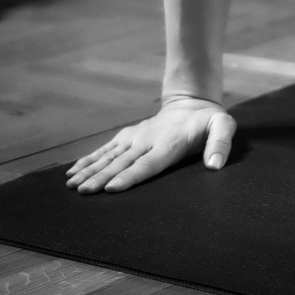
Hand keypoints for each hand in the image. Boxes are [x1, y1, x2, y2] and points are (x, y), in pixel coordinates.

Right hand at [65, 94, 235, 193]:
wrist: (190, 103)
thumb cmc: (209, 121)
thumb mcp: (223, 127)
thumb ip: (220, 144)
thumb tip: (214, 166)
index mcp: (168, 144)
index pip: (147, 164)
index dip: (129, 176)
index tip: (111, 188)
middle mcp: (147, 141)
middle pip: (122, 163)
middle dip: (101, 177)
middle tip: (83, 191)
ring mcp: (134, 138)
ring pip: (109, 156)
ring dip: (89, 170)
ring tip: (71, 185)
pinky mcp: (127, 137)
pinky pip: (105, 150)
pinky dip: (88, 160)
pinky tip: (72, 172)